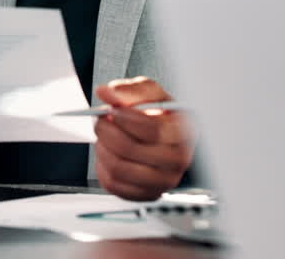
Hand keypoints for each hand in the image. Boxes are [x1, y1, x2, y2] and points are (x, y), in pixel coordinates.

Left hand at [94, 76, 193, 200]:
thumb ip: (128, 90)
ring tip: (105, 138)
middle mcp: (177, 160)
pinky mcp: (146, 194)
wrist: (163, 134)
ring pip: (118, 168)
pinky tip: (110, 154)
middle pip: (130, 150)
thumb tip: (106, 93)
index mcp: (183, 132)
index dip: (124, 119)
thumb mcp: (148, 92)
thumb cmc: (158, 113)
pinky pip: (113, 185)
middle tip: (102, 121)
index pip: (151, 130)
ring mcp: (163, 180)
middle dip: (107, 132)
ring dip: (103, 149)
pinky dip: (102, 168)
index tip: (112, 110)